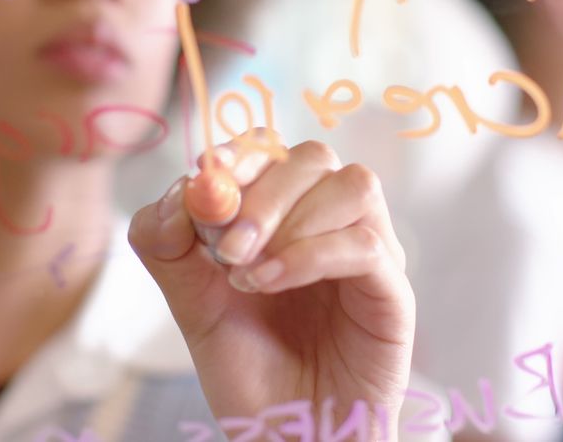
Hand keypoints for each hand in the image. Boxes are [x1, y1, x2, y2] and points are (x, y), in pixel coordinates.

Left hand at [129, 137, 414, 435]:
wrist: (288, 437)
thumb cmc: (250, 371)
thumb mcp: (191, 305)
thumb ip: (170, 247)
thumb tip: (178, 191)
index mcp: (287, 216)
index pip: (272, 149)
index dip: (238, 157)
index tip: (203, 191)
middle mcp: (332, 225)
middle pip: (314, 157)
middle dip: (261, 191)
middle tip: (224, 246)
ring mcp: (368, 254)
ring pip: (353, 186)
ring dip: (290, 219)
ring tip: (247, 273)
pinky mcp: (392, 293)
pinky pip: (366, 246)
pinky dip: (309, 255)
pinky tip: (270, 284)